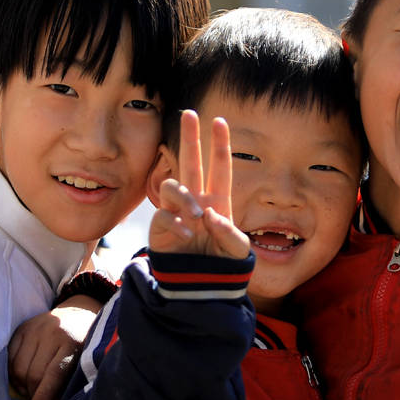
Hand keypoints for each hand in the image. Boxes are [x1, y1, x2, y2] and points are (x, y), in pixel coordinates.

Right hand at [8, 298, 100, 399]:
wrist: (77, 312)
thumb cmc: (84, 344)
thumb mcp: (84, 363)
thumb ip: (69, 387)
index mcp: (72, 342)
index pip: (54, 374)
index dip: (44, 396)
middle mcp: (52, 333)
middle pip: (33, 374)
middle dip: (33, 395)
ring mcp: (34, 329)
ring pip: (17, 368)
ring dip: (21, 386)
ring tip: (31, 391)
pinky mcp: (22, 328)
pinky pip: (9, 358)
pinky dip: (13, 373)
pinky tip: (22, 378)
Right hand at [148, 111, 251, 260]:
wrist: (200, 287)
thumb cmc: (221, 264)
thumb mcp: (238, 251)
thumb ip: (232, 234)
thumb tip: (211, 215)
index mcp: (218, 201)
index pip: (220, 167)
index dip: (220, 144)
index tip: (219, 120)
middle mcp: (196, 201)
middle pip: (191, 162)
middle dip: (190, 137)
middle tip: (189, 113)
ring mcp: (177, 212)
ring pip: (174, 186)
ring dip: (185, 198)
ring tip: (197, 216)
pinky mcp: (161, 227)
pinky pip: (164, 214)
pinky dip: (176, 223)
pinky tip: (187, 235)